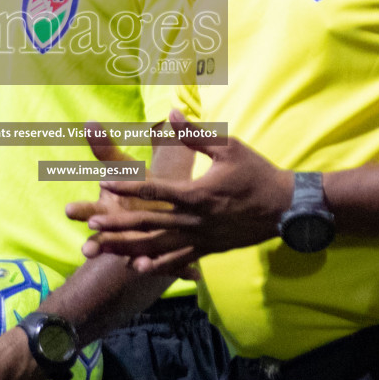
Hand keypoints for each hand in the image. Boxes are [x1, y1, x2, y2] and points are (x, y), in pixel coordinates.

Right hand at [66, 123, 199, 279]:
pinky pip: (172, 264)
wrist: (163, 210)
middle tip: (86, 250)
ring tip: (136, 266)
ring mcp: (139, 247)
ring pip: (135, 256)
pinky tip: (192, 272)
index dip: (80, 211)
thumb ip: (105, 148)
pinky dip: (180, 268)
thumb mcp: (122, 168)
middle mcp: (120, 233)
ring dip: (135, 261)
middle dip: (96, 244)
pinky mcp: (163, 257)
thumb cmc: (138, 187)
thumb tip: (89, 122)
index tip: (69, 210)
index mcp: (108, 210)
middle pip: (105, 239)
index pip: (89, 210)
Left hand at [68, 110, 292, 273]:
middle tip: (92, 224)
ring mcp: (202, 238)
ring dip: (130, 247)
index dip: (128, 185)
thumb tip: (171, 112)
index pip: (156, 190)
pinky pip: (179, 260)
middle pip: (150, 222)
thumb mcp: (229, 146)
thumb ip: (197, 133)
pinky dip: (158, 264)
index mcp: (198, 193)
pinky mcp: (209, 249)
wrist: (286, 207)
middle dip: (119, 223)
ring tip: (103, 248)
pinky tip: (137, 267)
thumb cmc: (257, 173)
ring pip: (159, 246)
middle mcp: (196, 220)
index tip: (103, 182)